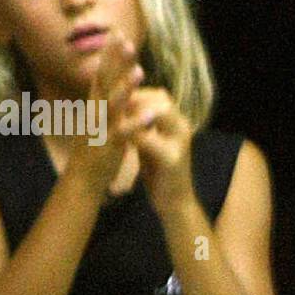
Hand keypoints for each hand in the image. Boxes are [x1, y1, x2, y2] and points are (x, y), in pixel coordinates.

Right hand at [66, 34, 144, 196]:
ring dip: (125, 88)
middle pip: (104, 83)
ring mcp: (101, 130)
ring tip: (139, 70)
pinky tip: (151, 112)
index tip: (118, 33)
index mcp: (94, 107)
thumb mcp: (97, 122)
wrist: (81, 183)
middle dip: (115, 62)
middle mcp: (95, 114)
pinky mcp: (109, 147)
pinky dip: (137, 122)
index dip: (109, 55)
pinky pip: (124, 133)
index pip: (101, 75)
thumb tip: (109, 83)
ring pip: (113, 106)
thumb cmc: (92, 152)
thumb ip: (104, 103)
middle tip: (126, 39)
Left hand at [125, 87, 194, 211]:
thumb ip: (143, 125)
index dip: (138, 91)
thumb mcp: (151, 143)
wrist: (174, 203)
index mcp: (178, 123)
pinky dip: (134, 134)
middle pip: (162, 99)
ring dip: (135, 110)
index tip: (115, 92)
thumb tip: (126, 105)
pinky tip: (118, 135)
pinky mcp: (173, 159)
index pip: (160, 96)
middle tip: (111, 99)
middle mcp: (182, 128)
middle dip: (136, 96)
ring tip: (113, 112)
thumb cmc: (159, 172)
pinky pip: (151, 139)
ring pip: (160, 113)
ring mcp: (180, 143)